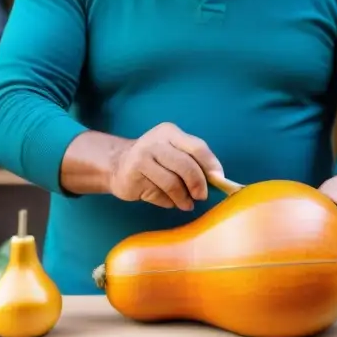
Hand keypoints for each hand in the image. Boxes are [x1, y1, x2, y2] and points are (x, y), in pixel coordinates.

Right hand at [109, 123, 223, 211]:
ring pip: (172, 183)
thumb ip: (193, 161)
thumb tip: (217, 180)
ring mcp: (141, 158)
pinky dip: (168, 202)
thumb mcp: (173, 152)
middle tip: (201, 197)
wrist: (117, 164)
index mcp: (170, 132)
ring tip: (186, 204)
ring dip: (183, 198)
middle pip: (185, 166)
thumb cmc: (155, 160)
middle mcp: (155, 142)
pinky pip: (158, 194)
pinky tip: (169, 201)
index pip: (197, 147)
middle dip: (198, 184)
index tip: (219, 179)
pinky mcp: (132, 176)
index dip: (211, 164)